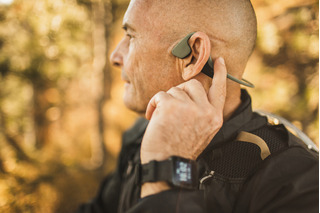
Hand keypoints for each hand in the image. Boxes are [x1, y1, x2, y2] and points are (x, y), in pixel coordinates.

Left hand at [140, 57, 226, 196]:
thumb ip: (201, 112)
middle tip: (172, 108)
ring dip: (165, 101)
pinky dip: (153, 104)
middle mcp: (206, 111)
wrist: (166, 165)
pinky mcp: (171, 106)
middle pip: (193, 84)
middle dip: (180, 92)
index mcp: (215, 118)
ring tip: (162, 119)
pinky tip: (152, 117)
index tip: (220, 60)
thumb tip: (191, 92)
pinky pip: (160, 95)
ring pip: (175, 90)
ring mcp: (189, 108)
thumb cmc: (179, 150)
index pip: (221, 90)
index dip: (221, 74)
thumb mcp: (200, 132)